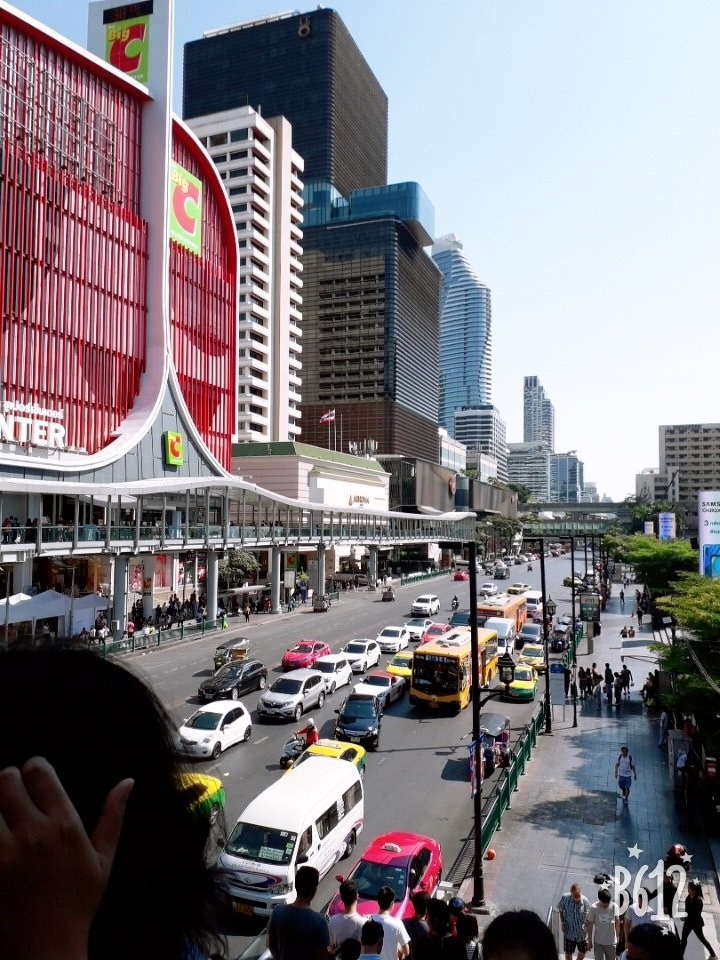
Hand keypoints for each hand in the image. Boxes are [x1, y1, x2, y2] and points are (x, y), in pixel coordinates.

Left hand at [0, 756, 132, 959]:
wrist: (46, 948)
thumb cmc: (77, 903)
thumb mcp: (103, 860)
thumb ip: (112, 816)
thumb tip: (128, 781)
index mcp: (64, 825)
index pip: (39, 771)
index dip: (34, 768)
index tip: (34, 776)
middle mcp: (33, 834)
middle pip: (6, 780)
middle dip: (9, 780)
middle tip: (13, 794)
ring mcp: (5, 853)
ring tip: (3, 815)